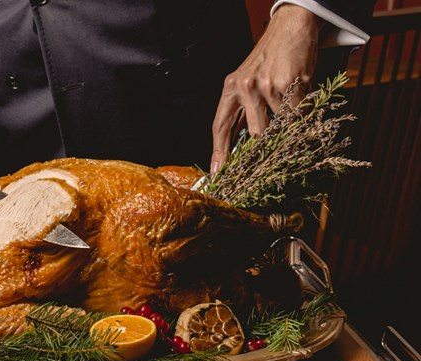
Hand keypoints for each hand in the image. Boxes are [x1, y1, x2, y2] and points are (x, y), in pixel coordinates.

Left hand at [210, 4, 322, 172]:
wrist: (290, 27)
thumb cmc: (269, 56)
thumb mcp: (246, 79)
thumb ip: (242, 108)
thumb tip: (240, 142)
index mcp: (230, 88)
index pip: (220, 126)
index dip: (219, 152)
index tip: (218, 172)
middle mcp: (245, 88)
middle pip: (254, 134)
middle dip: (265, 144)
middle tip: (274, 150)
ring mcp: (266, 86)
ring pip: (280, 125)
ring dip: (289, 124)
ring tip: (291, 108)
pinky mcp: (288, 84)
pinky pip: (297, 113)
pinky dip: (302, 112)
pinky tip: (301, 97)